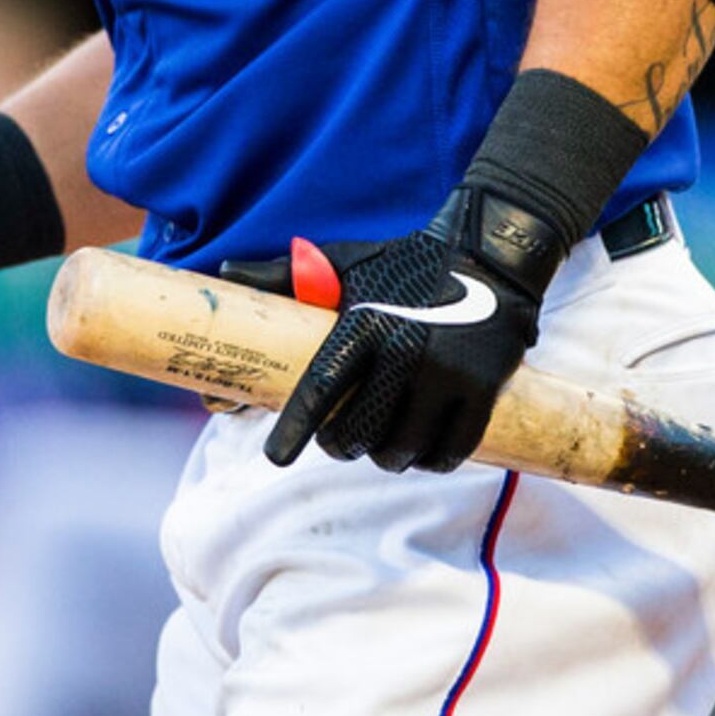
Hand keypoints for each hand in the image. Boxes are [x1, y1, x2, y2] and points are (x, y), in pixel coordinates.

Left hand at [254, 188, 562, 474]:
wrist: (489, 255)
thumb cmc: (406, 265)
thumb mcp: (348, 265)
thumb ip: (288, 276)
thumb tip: (225, 272)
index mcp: (365, 321)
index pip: (321, 387)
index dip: (295, 428)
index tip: (277, 457)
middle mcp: (404, 349)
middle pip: (359, 431)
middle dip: (342, 445)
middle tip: (341, 441)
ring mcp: (447, 374)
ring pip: (401, 450)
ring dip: (386, 457)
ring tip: (382, 444)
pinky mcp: (482, 390)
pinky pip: (448, 452)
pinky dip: (429, 460)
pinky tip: (421, 450)